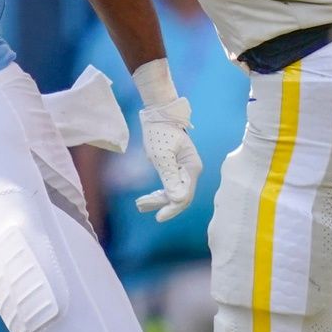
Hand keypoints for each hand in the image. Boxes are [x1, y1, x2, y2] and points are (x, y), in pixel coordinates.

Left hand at [134, 97, 202, 221]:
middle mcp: (190, 170)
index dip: (172, 208)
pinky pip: (169, 184)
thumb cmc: (159, 132)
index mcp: (191, 168)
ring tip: (140, 205)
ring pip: (173, 191)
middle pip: (180, 195)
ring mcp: (183, 169)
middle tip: (141, 206)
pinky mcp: (175, 167)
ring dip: (158, 200)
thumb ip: (169, 177)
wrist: (158, 114)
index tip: (158, 216)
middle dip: (162, 204)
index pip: (185, 195)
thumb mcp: (161, 155)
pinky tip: (147, 198)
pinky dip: (159, 192)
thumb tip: (177, 199)